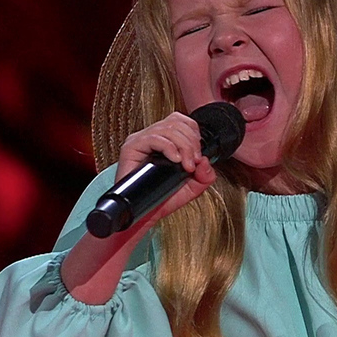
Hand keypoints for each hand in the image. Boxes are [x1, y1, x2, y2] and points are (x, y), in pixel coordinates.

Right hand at [61, 112, 216, 304]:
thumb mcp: (192, 187)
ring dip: (184, 146)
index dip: (194, 134)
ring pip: (167, 129)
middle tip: (193, 164)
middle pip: (177, 123)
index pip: (182, 121)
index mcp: (164, 139)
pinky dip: (169, 147)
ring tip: (186, 165)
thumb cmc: (163, 198)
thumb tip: (206, 161)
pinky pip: (153, 138)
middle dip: (192, 143)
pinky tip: (176, 160)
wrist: (144, 215)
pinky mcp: (131, 147)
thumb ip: (204, 175)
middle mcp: (151, 136)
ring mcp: (140, 140)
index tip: (198, 157)